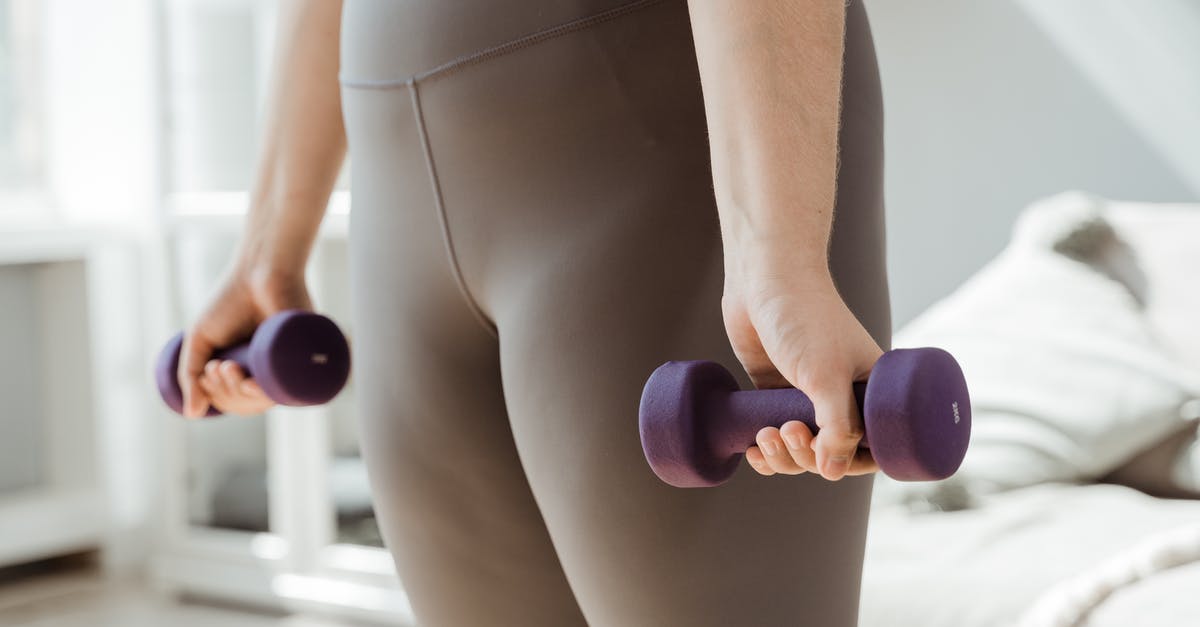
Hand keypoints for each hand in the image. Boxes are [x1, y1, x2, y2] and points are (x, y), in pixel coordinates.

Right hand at [176, 267, 311, 417]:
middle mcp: (268, 371)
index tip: (208, 371)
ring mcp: (286, 365)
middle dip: (223, 393)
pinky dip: (264, 392)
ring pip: (262, 400)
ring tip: (226, 366)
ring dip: (237, 393)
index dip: (216, 396)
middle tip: (218, 365)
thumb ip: (190, 374)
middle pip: (245, 404)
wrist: (260, 270)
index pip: (232, 401)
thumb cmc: (231, 300)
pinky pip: (286, 387)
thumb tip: (192, 415)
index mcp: (246, 370)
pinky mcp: (303, 356)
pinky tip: (250, 384)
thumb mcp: (200, 339)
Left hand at [722, 258, 882, 480]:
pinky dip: (766, 450)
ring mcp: (808, 395)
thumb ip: (837, 427)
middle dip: (808, 456)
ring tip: (765, 437)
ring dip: (784, 456)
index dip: (852, 463)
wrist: (765, 278)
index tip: (828, 460)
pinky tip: (752, 450)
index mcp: (872, 390)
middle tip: (788, 431)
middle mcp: (844, 395)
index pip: (874, 445)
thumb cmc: (805, 318)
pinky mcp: (776, 391)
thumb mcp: (826, 376)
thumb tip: (833, 472)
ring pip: (802, 448)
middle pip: (832, 453)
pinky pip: (777, 435)